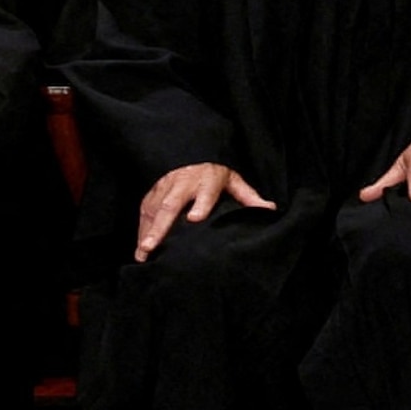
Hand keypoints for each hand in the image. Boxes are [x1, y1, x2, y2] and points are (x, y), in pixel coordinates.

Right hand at [134, 161, 275, 260]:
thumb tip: (270, 210)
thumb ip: (249, 197)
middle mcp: (183, 182)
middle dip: (161, 226)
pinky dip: (141, 230)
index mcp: (208, 179)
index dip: (201, 204)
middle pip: (170, 204)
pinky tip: (140, 249)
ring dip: (146, 232)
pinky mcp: (152, 193)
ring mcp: (165, 187)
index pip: (206, 192)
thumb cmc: (215, 176)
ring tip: (143, 254)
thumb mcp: (234, 182)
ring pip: (153, 209)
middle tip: (152, 246)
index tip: (195, 219)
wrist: (190, 155)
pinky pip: (144, 212)